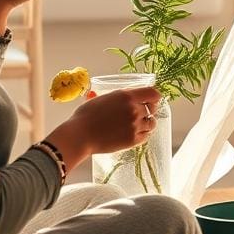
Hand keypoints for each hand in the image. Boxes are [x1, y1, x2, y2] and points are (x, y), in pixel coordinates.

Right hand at [44, 86, 161, 172]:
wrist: (79, 136)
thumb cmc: (85, 116)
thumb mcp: (100, 98)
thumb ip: (113, 97)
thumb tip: (112, 96)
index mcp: (127, 96)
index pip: (153, 93)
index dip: (154, 97)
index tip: (152, 99)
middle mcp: (134, 109)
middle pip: (153, 108)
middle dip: (149, 110)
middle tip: (143, 112)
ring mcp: (134, 125)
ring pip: (152, 123)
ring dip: (147, 123)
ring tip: (139, 124)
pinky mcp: (132, 140)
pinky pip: (146, 136)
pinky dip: (143, 134)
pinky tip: (135, 133)